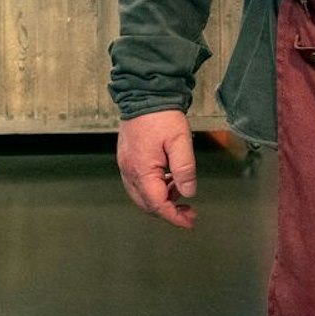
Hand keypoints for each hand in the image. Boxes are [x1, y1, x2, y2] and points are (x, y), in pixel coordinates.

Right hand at [117, 109, 198, 228]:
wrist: (144, 93)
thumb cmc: (162, 116)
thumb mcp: (180, 142)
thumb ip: (185, 170)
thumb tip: (188, 192)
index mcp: (142, 169)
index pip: (157, 204)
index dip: (174, 217)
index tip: (189, 221)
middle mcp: (129, 170)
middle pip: (146, 204)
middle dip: (168, 212)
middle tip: (188, 213)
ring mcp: (125, 164)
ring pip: (140, 195)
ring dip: (161, 199)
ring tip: (181, 191)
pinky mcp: (126, 157)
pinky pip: (137, 182)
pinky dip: (153, 188)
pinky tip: (168, 181)